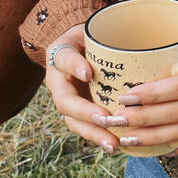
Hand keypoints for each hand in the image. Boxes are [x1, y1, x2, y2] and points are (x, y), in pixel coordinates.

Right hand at [43, 23, 122, 153]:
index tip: (88, 73)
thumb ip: (96, 39)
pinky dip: (101, 137)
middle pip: (67, 103)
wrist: (80, 50)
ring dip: (94, 133)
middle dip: (86, 114)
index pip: (64, 60)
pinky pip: (87, 128)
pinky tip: (116, 144)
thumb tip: (93, 66)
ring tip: (113, 143)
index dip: (74, 67)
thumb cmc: (88, 39)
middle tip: (106, 119)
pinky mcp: (81, 114)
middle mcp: (61, 84)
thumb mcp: (87, 32)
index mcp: (60, 59)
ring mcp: (70, 102)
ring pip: (75, 122)